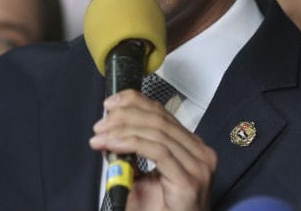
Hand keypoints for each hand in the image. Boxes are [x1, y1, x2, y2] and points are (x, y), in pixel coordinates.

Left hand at [90, 90, 216, 210]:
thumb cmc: (160, 210)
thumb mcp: (143, 174)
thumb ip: (132, 150)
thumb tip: (109, 130)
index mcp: (191, 147)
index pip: (161, 112)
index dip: (134, 102)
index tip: (110, 103)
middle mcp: (200, 153)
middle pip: (158, 119)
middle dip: (124, 116)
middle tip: (101, 124)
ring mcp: (198, 166)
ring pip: (156, 133)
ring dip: (121, 131)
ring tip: (101, 137)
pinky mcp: (189, 180)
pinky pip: (157, 152)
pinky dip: (131, 143)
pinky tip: (113, 145)